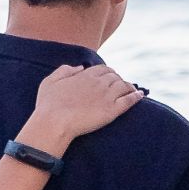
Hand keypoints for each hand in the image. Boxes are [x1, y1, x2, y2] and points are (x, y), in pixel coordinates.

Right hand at [20, 64, 143, 153]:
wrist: (54, 123)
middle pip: (115, 76)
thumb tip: (80, 67)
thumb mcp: (50, 81)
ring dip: (128, 86)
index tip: (110, 77)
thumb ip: (64, 70)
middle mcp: (98, 83)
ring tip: (132, 90)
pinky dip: (136, 96)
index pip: (103, 69)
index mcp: (85, 75)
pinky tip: (140, 96)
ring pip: (124, 86)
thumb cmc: (48, 105)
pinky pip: (129, 100)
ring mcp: (107, 96)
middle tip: (120, 85)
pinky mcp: (112, 110)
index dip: (108, 72)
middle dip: (118, 79)